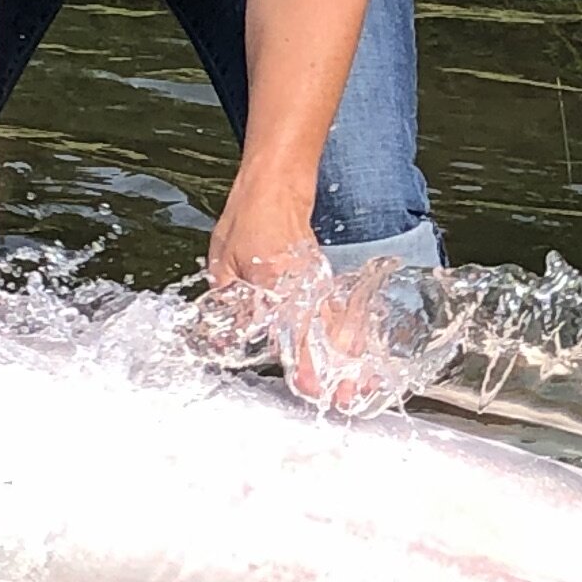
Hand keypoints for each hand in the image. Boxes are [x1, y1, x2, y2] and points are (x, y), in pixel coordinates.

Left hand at [205, 182, 395, 411]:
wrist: (277, 183)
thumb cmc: (251, 216)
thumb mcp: (223, 260)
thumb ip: (227, 300)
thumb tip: (223, 335)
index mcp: (277, 282)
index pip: (294, 330)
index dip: (304, 362)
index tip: (313, 386)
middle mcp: (303, 283)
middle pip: (324, 333)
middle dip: (334, 369)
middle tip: (342, 398)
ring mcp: (316, 279)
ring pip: (335, 323)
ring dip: (346, 356)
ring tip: (358, 384)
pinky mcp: (320, 275)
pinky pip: (336, 310)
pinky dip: (346, 334)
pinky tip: (355, 354)